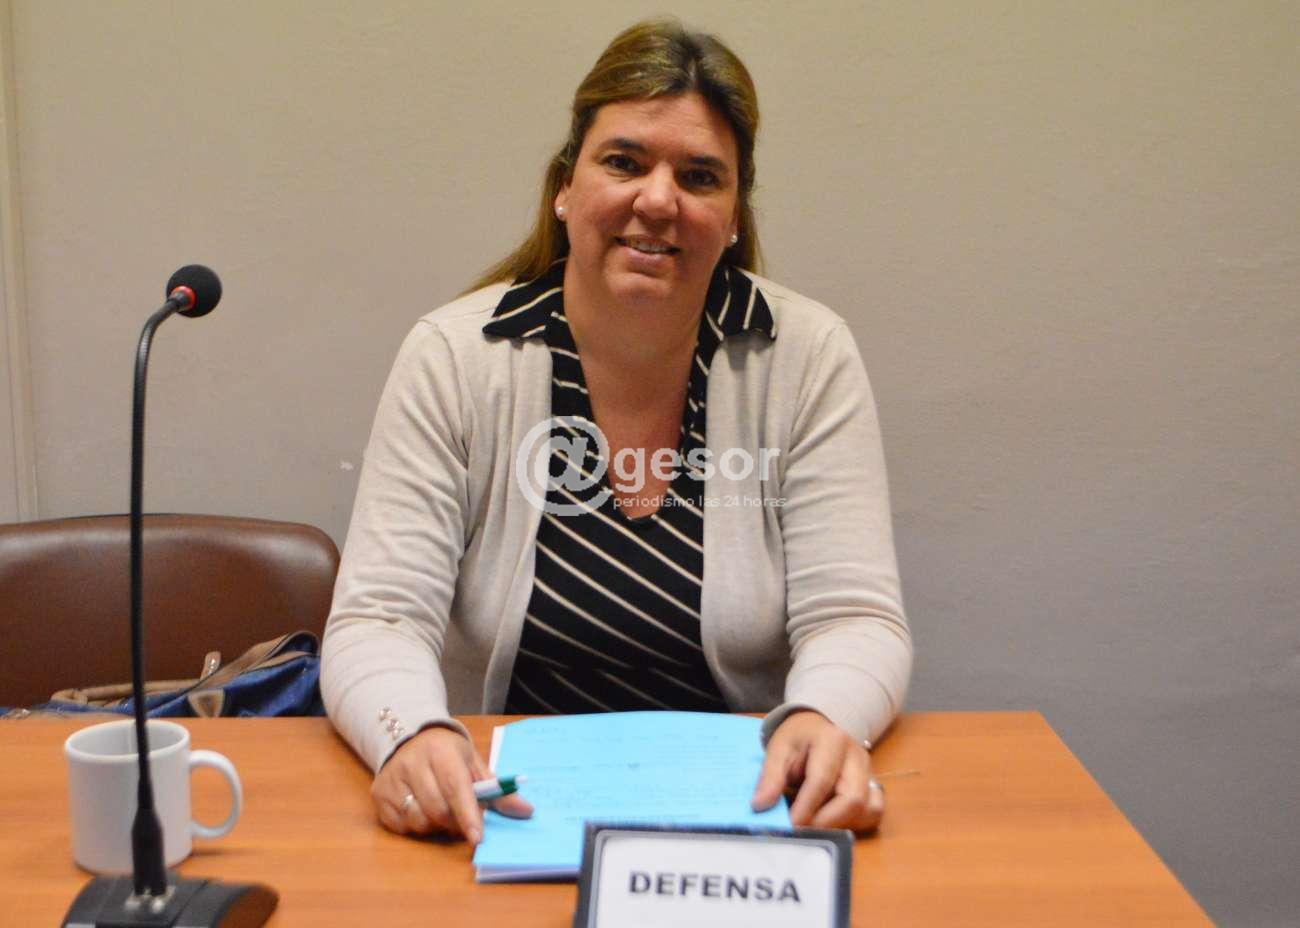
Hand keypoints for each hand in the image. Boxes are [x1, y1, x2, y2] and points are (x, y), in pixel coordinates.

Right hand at [372, 726, 532, 842]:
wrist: (407, 736)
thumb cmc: (446, 753)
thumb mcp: (473, 762)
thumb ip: (497, 788)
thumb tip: (526, 811)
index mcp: (440, 750)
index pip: (455, 786)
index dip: (468, 814)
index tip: (478, 837)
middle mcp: (412, 762)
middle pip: (437, 809)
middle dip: (455, 822)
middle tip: (462, 820)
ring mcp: (391, 779)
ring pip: (419, 821)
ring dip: (436, 826)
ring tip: (441, 811)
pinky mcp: (378, 795)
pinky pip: (401, 826)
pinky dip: (416, 826)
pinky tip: (421, 809)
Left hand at [751, 710, 883, 831]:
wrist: (815, 729)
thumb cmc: (796, 739)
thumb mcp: (777, 750)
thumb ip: (770, 778)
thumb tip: (761, 806)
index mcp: (833, 740)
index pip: (822, 781)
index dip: (806, 809)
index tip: (789, 827)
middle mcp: (857, 756)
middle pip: (853, 799)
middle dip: (826, 823)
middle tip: (801, 831)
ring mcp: (870, 773)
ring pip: (868, 810)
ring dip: (841, 825)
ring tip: (814, 824)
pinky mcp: (874, 787)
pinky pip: (873, 814)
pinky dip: (853, 824)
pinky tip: (830, 822)